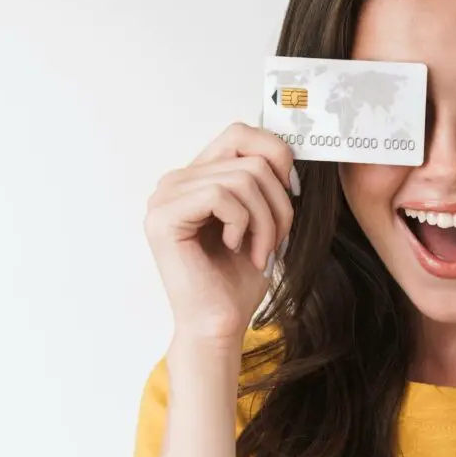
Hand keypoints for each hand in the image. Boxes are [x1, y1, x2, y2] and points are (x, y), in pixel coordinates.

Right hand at [143, 122, 298, 345]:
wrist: (220, 324)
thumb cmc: (240, 277)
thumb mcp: (263, 217)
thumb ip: (266, 179)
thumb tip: (290, 151)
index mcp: (198, 176)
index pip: (241, 133)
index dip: (276, 155)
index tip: (292, 194)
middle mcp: (176, 180)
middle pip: (250, 157)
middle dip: (278, 201)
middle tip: (277, 239)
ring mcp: (164, 196)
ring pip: (243, 177)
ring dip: (266, 219)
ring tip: (261, 250)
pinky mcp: (163, 216)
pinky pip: (222, 194)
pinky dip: (243, 224)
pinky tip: (236, 248)